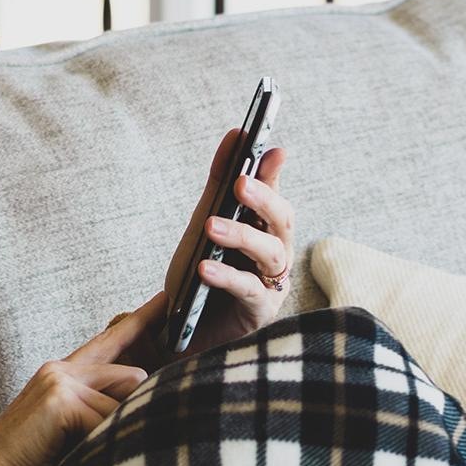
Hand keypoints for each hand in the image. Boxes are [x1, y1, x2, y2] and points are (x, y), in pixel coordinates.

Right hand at [0, 292, 165, 465]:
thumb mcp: (68, 432)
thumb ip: (98, 410)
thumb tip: (144, 404)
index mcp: (61, 374)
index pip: (109, 340)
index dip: (139, 320)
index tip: (165, 298)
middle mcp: (60, 369)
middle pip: (131, 376)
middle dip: (136, 409)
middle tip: (114, 441)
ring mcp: (59, 381)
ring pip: (124, 402)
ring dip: (116, 434)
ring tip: (86, 457)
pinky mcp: (60, 400)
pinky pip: (108, 422)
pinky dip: (102, 447)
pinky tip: (79, 460)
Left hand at [162, 128, 294, 358]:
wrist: (183, 331)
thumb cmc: (199, 276)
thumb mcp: (202, 225)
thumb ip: (220, 184)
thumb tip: (236, 134)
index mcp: (264, 229)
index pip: (273, 194)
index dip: (273, 171)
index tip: (270, 147)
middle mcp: (276, 253)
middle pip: (282, 220)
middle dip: (264, 199)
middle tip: (240, 183)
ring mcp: (273, 284)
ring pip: (270, 253)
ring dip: (241, 236)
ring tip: (211, 226)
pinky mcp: (260, 313)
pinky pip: (249, 290)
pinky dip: (227, 277)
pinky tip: (204, 268)